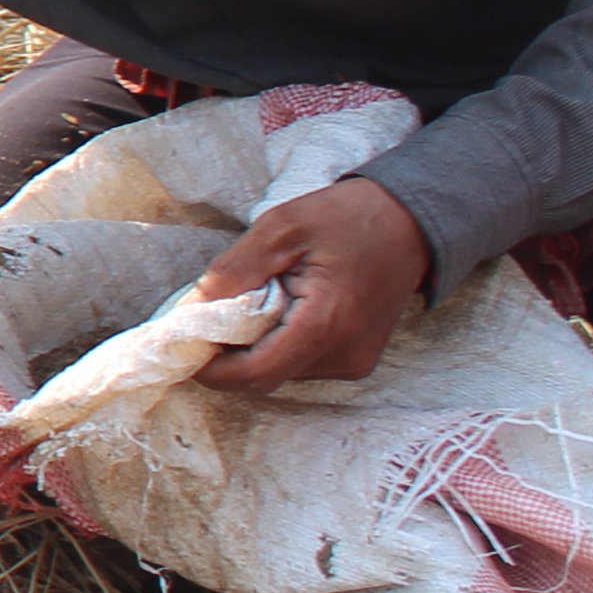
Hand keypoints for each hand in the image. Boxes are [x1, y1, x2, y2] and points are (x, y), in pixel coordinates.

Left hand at [194, 182, 432, 389]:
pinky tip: (273, 309)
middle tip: (202, 314)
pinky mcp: (356, 359)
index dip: (210, 367)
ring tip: (244, 303)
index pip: (254, 373)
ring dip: (250, 347)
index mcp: (327, 326)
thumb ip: (234, 271)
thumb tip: (188, 310)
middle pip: (264, 375)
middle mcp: (345, 356)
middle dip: (225, 354)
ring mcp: (354, 362)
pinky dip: (274, 344)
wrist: (413, 220)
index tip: (179, 341)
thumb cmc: (348, 217)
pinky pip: (299, 362)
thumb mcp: (281, 229)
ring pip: (280, 371)